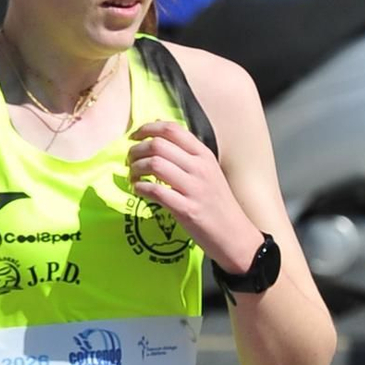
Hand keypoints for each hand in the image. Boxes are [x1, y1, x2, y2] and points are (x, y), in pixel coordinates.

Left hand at [127, 121, 261, 270]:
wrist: (235, 235)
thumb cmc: (217, 203)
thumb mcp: (208, 171)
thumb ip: (186, 155)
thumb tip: (158, 136)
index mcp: (204, 155)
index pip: (172, 129)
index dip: (147, 129)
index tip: (134, 137)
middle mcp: (200, 167)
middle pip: (158, 145)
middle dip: (136, 150)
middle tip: (130, 161)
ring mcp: (194, 188)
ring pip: (154, 164)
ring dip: (136, 169)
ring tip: (133, 176)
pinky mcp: (187, 209)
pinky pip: (156, 191)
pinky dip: (140, 188)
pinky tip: (139, 191)